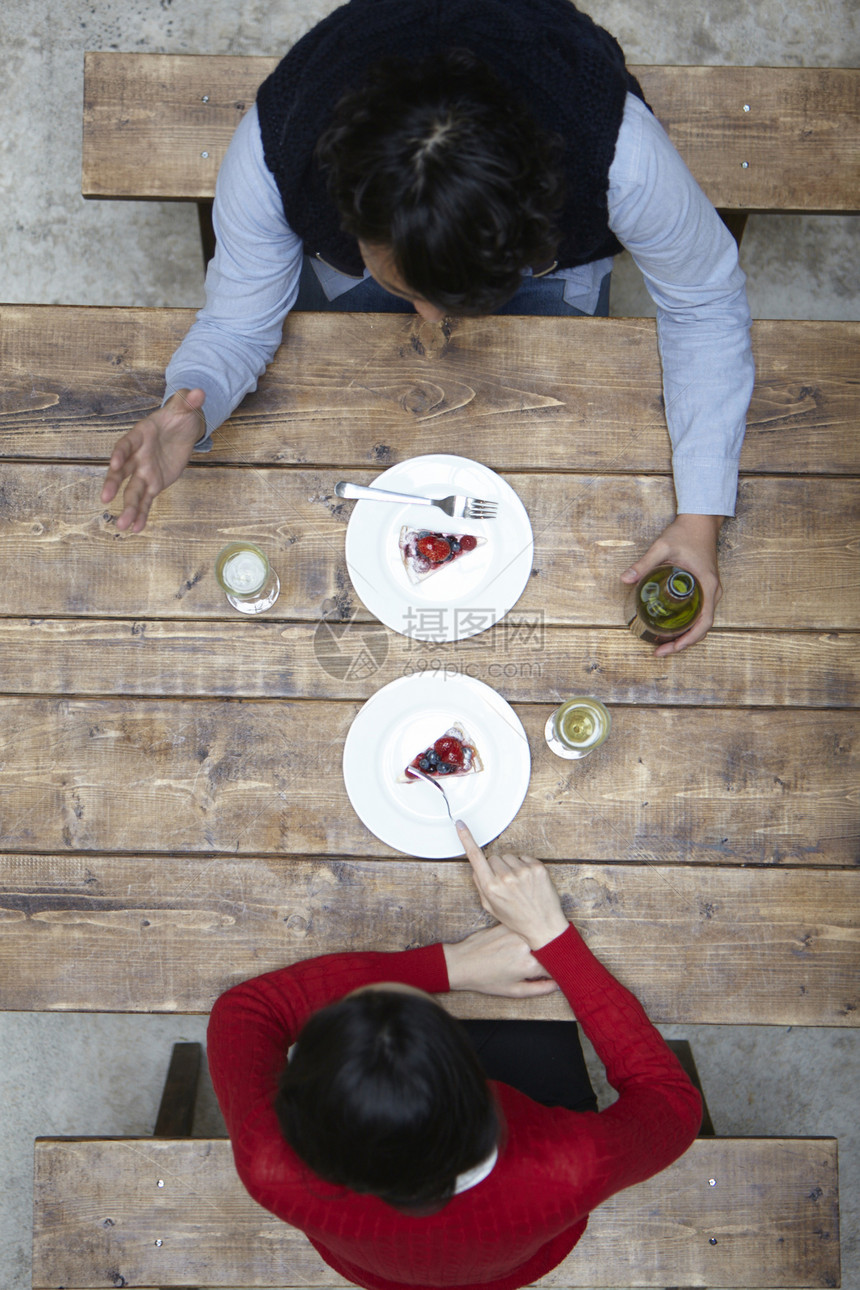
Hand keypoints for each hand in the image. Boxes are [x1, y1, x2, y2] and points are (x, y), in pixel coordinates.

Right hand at [101, 388, 205, 532]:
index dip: (120, 453)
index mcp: (140, 435)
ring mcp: (144, 471)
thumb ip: (189, 401)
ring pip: (132, 491)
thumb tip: (199, 392)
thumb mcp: (185, 406)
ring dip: (128, 508)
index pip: (126, 444)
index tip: (114, 463)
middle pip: (122, 471)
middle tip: (105, 498)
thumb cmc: (180, 415)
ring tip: (123, 525)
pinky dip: (142, 514)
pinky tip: (136, 528)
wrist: (183, 428)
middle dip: (113, 484)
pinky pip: (146, 500)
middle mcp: (137, 455)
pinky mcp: (153, 483)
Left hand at [443, 923, 558, 996]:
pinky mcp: (509, 924)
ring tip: (530, 953)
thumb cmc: (486, 980)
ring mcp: (517, 933)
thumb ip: (540, 989)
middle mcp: (526, 946)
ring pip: (538, 938)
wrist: (462, 963)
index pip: (558, 965)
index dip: (560, 968)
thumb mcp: (514, 991)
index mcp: (530, 965)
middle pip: (550, 949)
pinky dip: (528, 936)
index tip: (561, 970)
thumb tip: (559, 984)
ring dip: (540, 944)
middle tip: (548, 961)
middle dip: (552, 955)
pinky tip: (518, 944)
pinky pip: (526, 930)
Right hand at [456, 821, 568, 950]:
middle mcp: (505, 877)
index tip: (460, 824)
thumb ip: (481, 885)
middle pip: (493, 857)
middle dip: (496, 867)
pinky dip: (524, 866)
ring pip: (508, 857)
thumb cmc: (516, 919)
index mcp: (491, 887)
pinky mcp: (537, 868)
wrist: (543, 925)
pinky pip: (524, 858)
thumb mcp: (491, 907)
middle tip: (506, 884)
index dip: (466, 839)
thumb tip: (476, 867)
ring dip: (511, 866)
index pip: (475, 857)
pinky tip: (528, 881)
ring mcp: (522, 871)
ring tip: (519, 884)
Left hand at [620, 513, 722, 655]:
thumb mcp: (662, 547)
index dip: (688, 640)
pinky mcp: (706, 587)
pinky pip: (700, 612)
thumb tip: (624, 580)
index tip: (671, 648)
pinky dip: (687, 624)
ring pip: (701, 621)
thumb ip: (644, 564)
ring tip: (663, 644)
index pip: (704, 623)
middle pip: (702, 627)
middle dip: (682, 643)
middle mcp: (714, 592)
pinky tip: (670, 627)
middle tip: (659, 651)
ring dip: (685, 635)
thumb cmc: (685, 532)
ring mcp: (711, 591)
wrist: (701, 520)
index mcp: (708, 585)